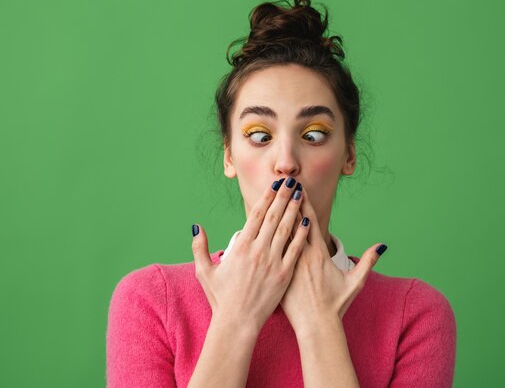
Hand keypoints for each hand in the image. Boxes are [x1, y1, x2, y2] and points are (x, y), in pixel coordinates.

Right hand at [191, 177, 309, 331]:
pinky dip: (302, 234)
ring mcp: (272, 262)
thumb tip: (196, 226)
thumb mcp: (204, 271)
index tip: (274, 184)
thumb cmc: (221, 298)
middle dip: (283, 196)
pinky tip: (308, 221)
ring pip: (286, 229)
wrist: (237, 323)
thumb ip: (200, 247)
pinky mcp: (284, 274)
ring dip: (294, 209)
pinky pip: (295, 249)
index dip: (267, 197)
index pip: (256, 215)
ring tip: (301, 194)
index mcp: (240, 246)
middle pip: (274, 216)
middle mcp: (257, 250)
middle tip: (291, 181)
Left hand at [280, 187, 385, 335]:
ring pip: (278, 236)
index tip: (299, 188)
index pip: (309, 223)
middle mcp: (301, 257)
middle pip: (291, 224)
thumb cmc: (336, 305)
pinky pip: (271, 253)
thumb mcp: (355, 282)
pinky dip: (266, 239)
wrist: (316, 327)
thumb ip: (367, 262)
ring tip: (269, 199)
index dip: (304, 204)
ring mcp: (288, 266)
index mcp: (318, 255)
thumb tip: (381, 246)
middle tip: (282, 184)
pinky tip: (259, 228)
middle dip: (287, 202)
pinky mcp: (279, 275)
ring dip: (274, 216)